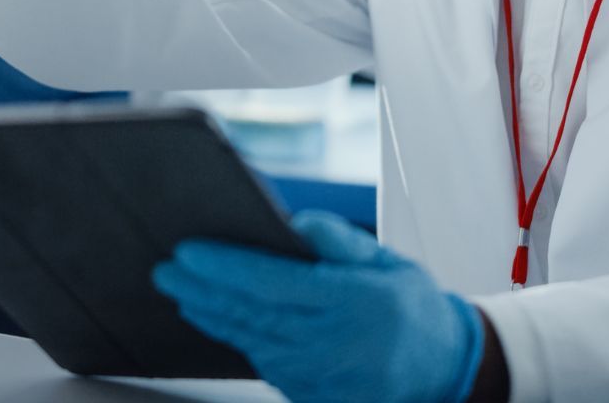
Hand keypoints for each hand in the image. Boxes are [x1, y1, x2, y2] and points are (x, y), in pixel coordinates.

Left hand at [153, 211, 485, 402]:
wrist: (444, 369)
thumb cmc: (413, 307)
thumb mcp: (388, 262)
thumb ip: (340, 242)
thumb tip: (295, 224)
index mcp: (351, 302)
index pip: (271, 282)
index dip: (225, 266)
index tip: (188, 250)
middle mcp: (331, 343)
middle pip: (250, 313)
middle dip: (201, 290)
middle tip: (164, 270)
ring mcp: (320, 376)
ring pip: (251, 341)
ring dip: (211, 315)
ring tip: (180, 291)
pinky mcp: (313, 396)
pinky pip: (265, 363)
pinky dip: (237, 339)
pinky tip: (216, 319)